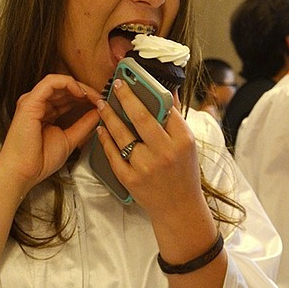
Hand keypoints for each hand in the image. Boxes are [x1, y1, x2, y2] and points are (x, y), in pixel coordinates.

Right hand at [0, 74, 100, 195]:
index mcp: (45, 112)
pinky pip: (51, 82)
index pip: (68, 98)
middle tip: (102, 99)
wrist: (23, 172)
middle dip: (87, 92)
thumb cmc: (40, 161)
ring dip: (81, 87)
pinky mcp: (30, 101)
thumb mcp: (70, 139)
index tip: (102, 104)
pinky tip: (82, 93)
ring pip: (60, 82)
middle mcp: (38, 104)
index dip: (86, 99)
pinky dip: (69, 84)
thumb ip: (84, 125)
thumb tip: (99, 112)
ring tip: (95, 97)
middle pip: (65, 89)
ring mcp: (33, 101)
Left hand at [95, 79, 202, 217]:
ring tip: (102, 104)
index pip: (165, 110)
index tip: (135, 80)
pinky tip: (100, 129)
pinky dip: (105, 140)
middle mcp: (164, 153)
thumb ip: (176, 119)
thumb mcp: (188, 145)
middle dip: (126, 97)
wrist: (178, 208)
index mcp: (182, 141)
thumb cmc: (184, 173)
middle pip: (142, 117)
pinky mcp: (131, 180)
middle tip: (116, 84)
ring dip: (110, 116)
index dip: (149, 92)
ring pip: (123, 135)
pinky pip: (113, 155)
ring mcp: (146, 167)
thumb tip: (168, 92)